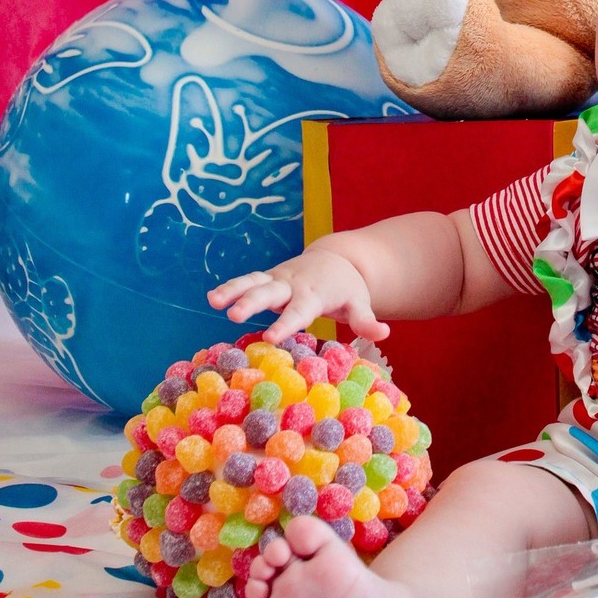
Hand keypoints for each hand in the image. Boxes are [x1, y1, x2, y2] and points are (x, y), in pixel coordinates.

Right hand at [207, 246, 390, 346]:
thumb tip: (385, 334)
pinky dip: (231, 287)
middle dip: (252, 302)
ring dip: (234, 290)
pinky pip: (248, 281)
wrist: (336, 259)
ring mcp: (278, 279)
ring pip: (253, 282)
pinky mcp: (268, 279)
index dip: (286, 324)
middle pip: (271, 293)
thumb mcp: (360, 302)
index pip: (300, 311)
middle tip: (234, 315)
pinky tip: (212, 298)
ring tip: (213, 301)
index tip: (272, 338)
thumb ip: (367, 320)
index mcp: (315, 293)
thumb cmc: (347, 288)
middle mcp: (293, 284)